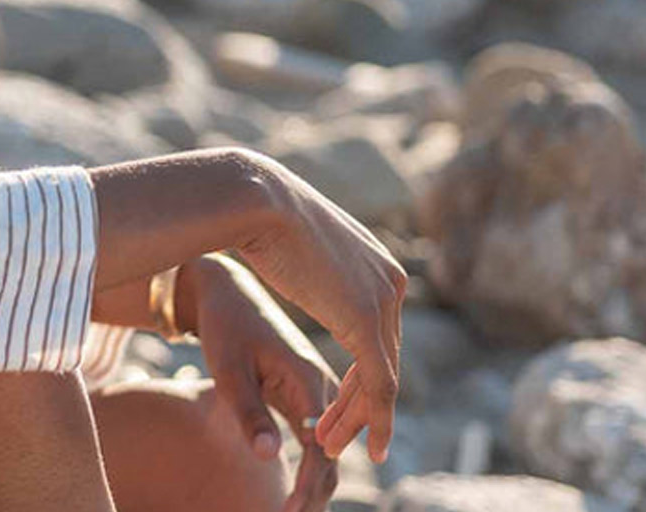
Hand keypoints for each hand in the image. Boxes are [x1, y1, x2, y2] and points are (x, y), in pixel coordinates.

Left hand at [184, 254, 340, 511]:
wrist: (226, 295)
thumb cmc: (224, 329)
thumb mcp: (229, 369)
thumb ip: (248, 412)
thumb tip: (270, 458)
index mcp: (310, 378)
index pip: (322, 447)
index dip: (309, 484)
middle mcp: (325, 386)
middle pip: (333, 454)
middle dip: (317, 493)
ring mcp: (319, 391)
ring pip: (329, 450)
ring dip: (317, 484)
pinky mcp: (307, 395)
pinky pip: (318, 440)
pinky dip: (312, 468)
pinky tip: (298, 493)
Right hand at [225, 150, 407, 466]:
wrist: (253, 199)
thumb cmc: (256, 213)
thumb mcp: (292, 239)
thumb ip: (307, 258)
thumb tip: (288, 247)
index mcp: (377, 263)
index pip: (378, 333)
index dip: (359, 377)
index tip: (337, 408)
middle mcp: (392, 281)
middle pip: (383, 359)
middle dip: (358, 405)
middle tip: (333, 439)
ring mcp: (384, 300)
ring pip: (382, 378)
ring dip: (358, 419)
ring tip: (329, 447)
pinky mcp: (367, 321)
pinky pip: (378, 384)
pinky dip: (369, 420)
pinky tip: (357, 446)